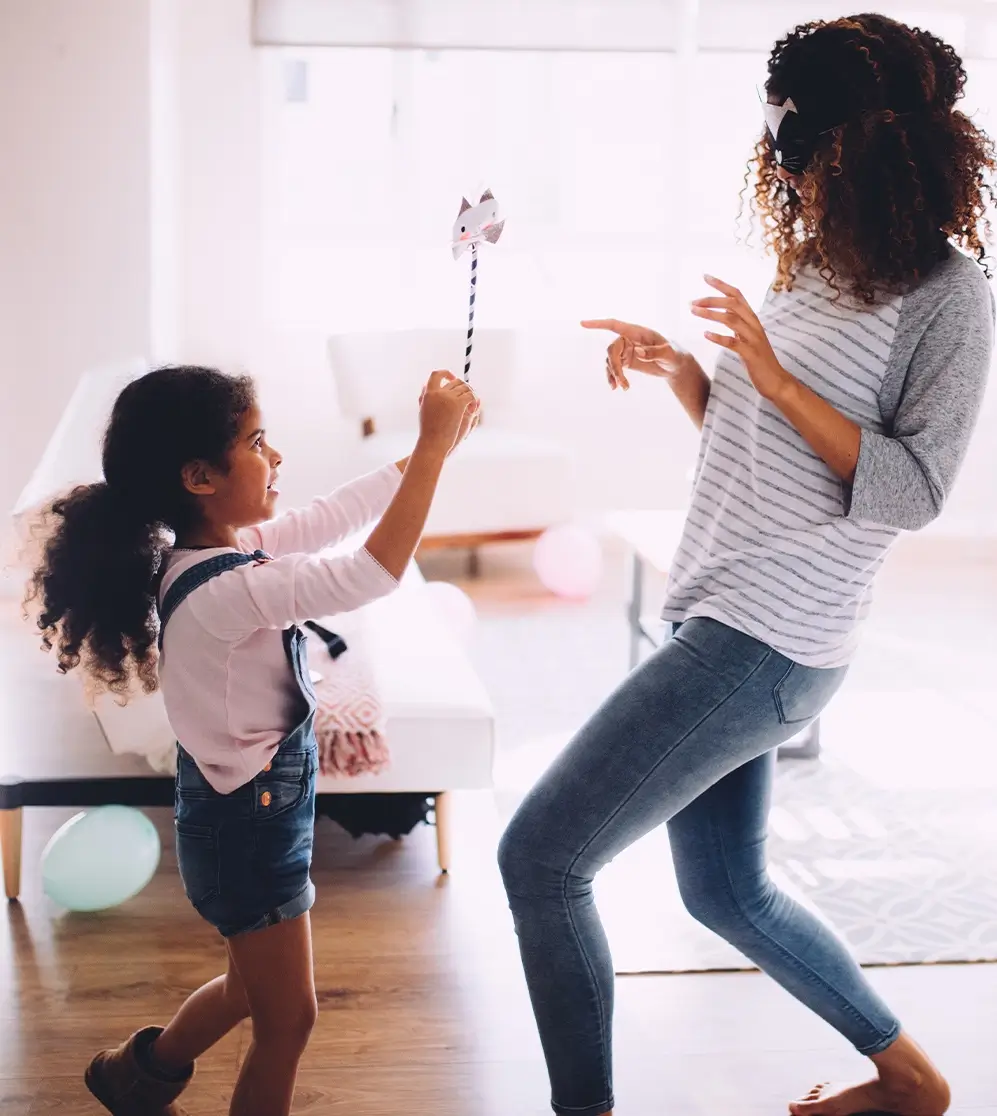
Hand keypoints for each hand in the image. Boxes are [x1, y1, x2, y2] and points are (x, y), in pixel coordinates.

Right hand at [417, 370, 477, 455]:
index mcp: (428, 393)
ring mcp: (449, 398)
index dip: (445, 373)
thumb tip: (425, 385)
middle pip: (456, 381)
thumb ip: (424, 397)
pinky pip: (470, 396)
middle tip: (467, 396)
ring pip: (466, 388)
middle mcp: (438, 392)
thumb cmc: (428, 431)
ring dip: (471, 394)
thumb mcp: (422, 411)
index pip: (436, 374)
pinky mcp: (458, 405)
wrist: (434, 443)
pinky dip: (474, 400)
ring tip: (471, 404)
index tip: (452, 377)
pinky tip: (472, 409)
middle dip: (463, 387)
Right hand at [581, 319, 695, 390]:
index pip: (614, 325)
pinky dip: (613, 377)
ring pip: (611, 360)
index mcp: (638, 332)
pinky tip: (616, 387)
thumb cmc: (675, 355)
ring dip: (614, 374)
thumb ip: (654, 352)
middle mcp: (629, 339)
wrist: (676, 366)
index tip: (582, 324)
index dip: (598, 324)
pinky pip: (613, 367)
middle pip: (612, 349)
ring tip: (623, 388)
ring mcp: (626, 350)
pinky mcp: (626, 361)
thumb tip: (637, 351)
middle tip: (621, 382)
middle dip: (614, 366)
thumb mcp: (668, 354)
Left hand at [691, 276, 792, 401]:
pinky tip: (705, 335)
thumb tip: (724, 314)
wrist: (776, 380)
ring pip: (731, 319)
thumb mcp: (747, 338)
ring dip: (710, 314)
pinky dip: (718, 337)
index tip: (705, 276)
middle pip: (733, 304)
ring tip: (693, 312)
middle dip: (711, 299)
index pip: (737, 295)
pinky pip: (733, 342)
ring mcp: (753, 339)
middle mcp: (754, 325)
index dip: (721, 285)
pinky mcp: (750, 354)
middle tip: (692, 302)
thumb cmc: (759, 360)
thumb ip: (738, 325)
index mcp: (752, 319)